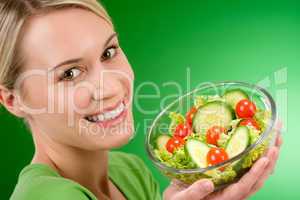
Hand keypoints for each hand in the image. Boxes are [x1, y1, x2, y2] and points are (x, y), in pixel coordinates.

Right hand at [163, 132, 281, 199]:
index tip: (265, 159)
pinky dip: (257, 158)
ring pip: (256, 175)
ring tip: (275, 139)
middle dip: (269, 161)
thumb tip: (207, 183)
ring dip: (268, 158)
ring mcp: (233, 186)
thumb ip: (194, 193)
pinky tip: (259, 146)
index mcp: (223, 198)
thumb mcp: (181, 199)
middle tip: (277, 140)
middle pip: (257, 180)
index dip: (255, 173)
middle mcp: (232, 193)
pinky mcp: (229, 180)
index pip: (243, 186)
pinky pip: (248, 171)